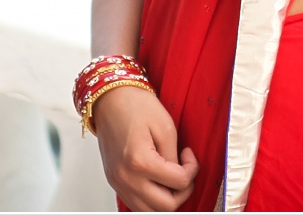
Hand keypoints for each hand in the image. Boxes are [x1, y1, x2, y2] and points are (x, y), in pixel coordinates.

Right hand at [92, 85, 198, 211]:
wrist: (109, 99)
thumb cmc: (134, 105)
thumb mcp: (164, 127)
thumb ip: (174, 157)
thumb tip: (180, 176)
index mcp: (139, 161)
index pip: (179, 182)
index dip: (192, 169)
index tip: (189, 155)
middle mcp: (125, 177)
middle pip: (166, 206)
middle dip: (183, 191)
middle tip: (185, 172)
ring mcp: (118, 182)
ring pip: (150, 211)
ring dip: (166, 200)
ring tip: (172, 180)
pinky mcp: (114, 182)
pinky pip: (136, 204)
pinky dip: (151, 200)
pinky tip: (157, 184)